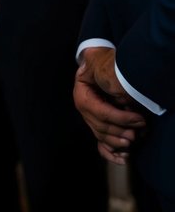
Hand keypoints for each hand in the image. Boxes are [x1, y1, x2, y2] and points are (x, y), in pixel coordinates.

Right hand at [73, 47, 146, 164]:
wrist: (97, 62)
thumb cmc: (100, 63)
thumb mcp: (102, 65)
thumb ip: (108, 78)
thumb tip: (123, 98)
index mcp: (82, 96)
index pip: (100, 112)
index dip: (120, 118)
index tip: (139, 119)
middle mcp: (83, 110)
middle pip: (100, 127)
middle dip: (121, 131)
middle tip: (139, 132)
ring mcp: (90, 119)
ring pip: (101, 136)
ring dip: (118, 142)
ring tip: (133, 141)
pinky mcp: (98, 125)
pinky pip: (100, 143)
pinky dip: (110, 152)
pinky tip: (122, 159)